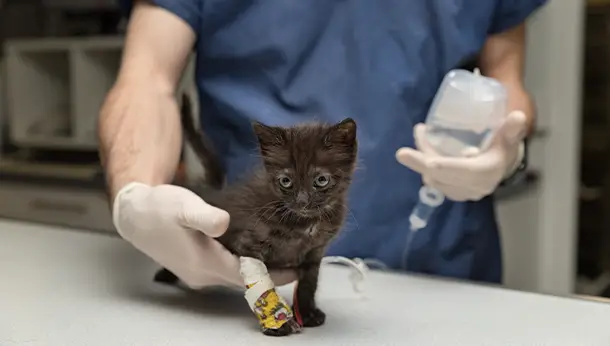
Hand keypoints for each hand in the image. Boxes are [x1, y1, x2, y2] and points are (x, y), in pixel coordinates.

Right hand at [112, 183, 296, 287]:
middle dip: (271, 275)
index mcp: (205, 263)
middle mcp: (204, 274)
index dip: (273, 275)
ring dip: (258, 271)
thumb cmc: (160, 209)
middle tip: (297, 262)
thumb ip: (204, 217)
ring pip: (235, 277)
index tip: (297, 270)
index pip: (248, 276)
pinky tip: (255, 253)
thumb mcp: (183, 206)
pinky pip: (226, 272)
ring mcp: (199, 273)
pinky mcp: (196, 266)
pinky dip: (244, 266)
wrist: (134, 215)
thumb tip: (223, 223)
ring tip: (282, 257)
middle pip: (245, 280)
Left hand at [395, 110, 526, 201]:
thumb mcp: (509, 136)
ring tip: (420, 134)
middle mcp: (474, 186)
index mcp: (488, 172)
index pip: (466, 172)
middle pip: (443, 177)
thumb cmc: (503, 147)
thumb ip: (512, 128)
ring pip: (434, 178)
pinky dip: (425, 166)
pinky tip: (423, 148)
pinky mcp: (454, 193)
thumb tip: (517, 116)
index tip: (429, 162)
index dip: (447, 167)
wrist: (502, 166)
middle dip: (421, 163)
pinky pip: (434, 181)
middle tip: (402, 153)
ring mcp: (463, 192)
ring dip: (421, 160)